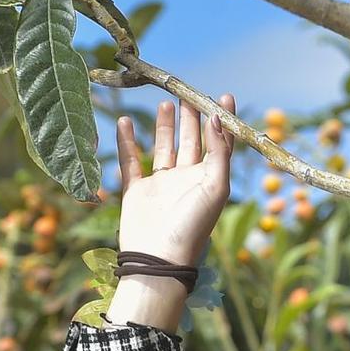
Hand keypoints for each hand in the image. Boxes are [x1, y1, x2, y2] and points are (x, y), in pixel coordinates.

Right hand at [114, 94, 235, 265]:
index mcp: (209, 179)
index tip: (224, 96)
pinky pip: (131, 160)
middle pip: (190, 141)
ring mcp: (161, 185)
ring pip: (164, 148)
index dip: (221, 120)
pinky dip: (127, 141)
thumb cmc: (193, 226)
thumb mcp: (216, 187)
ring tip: (165, 102)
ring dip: (165, 126)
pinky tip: (125, 122)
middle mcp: (187, 180)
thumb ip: (218, 152)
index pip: (219, 144)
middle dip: (191, 117)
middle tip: (187, 92)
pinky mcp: (137, 190)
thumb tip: (217, 118)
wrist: (159, 258)